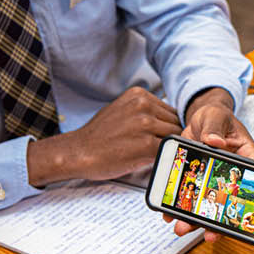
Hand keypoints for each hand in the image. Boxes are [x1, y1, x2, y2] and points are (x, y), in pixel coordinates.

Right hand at [28, 87, 181, 186]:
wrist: (79, 152)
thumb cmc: (100, 136)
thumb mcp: (122, 111)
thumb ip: (146, 112)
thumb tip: (171, 120)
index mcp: (139, 95)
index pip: (170, 111)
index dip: (164, 127)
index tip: (154, 136)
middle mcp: (144, 105)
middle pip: (175, 123)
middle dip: (166, 136)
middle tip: (147, 146)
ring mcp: (146, 124)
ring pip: (174, 137)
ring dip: (164, 147)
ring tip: (143, 152)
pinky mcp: (147, 144)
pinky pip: (169, 150)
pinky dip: (163, 157)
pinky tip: (146, 159)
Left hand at [165, 88, 253, 241]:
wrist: (199, 119)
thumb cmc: (215, 116)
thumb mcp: (216, 116)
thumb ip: (214, 127)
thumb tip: (213, 140)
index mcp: (246, 157)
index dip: (249, 201)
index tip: (241, 217)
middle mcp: (232, 174)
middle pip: (230, 203)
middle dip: (218, 221)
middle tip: (208, 233)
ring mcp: (216, 180)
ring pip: (209, 206)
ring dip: (195, 220)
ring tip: (182, 228)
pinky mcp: (200, 182)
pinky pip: (192, 199)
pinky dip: (179, 208)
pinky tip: (169, 213)